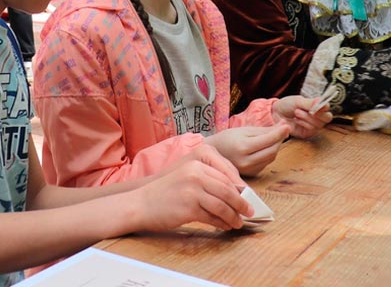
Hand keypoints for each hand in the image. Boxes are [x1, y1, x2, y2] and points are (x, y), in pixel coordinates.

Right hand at [132, 145, 248, 231]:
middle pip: (228, 190)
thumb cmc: (164, 192)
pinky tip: (225, 226)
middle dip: (241, 203)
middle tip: (249, 211)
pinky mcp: (189, 208)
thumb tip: (235, 192)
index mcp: (197, 162)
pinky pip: (213, 217)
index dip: (240, 188)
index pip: (226, 175)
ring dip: (233, 216)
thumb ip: (207, 179)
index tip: (247, 197)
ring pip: (223, 205)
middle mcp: (196, 173)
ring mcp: (193, 190)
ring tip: (239, 222)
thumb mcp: (186, 176)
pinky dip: (222, 223)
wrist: (141, 204)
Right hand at [204, 123, 290, 176]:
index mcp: (243, 147)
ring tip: (272, 136)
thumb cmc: (228, 138)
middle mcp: (246, 161)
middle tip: (283, 129)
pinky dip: (269, 154)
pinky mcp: (251, 174)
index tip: (287, 125)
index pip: (268, 140)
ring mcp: (249, 170)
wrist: (214, 154)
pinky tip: (264, 147)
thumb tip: (285, 126)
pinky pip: (266, 163)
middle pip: (272, 150)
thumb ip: (265, 130)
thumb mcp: (244, 130)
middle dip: (280, 139)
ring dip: (275, 146)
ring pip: (271, 157)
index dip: (280, 132)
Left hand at [271, 96, 332, 138]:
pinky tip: (296, 120)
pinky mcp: (307, 133)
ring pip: (318, 124)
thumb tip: (321, 101)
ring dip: (307, 117)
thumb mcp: (298, 101)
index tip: (319, 105)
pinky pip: (311, 129)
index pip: (327, 108)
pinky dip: (304, 123)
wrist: (275, 114)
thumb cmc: (287, 105)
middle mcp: (317, 117)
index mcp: (316, 106)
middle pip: (327, 118)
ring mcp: (313, 126)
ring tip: (296, 112)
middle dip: (318, 114)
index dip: (325, 107)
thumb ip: (310, 102)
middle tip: (309, 110)